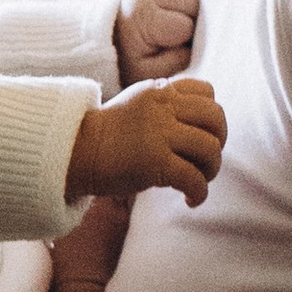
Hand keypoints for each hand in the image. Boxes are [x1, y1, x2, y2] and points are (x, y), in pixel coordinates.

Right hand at [66, 75, 225, 208]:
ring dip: (212, 170)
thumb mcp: (136, 107)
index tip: (201, 134)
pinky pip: (194, 179)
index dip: (211, 116)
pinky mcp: (154, 162)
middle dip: (220, 141)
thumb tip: (201, 128)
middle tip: (205, 160)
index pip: (206, 91)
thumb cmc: (104, 138)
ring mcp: (158, 133)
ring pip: (210, 149)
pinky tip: (191, 201)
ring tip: (197, 181)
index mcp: (158, 91)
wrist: (71, 153)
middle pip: (216, 118)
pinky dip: (200, 193)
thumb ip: (165, 108)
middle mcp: (161, 107)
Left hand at [113, 0, 197, 83]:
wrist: (105, 44)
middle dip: (194, 23)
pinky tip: (180, 12)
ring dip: (194, 7)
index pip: (187, 25)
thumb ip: (176, 61)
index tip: (175, 49)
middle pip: (193, 3)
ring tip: (179, 24)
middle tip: (179, 38)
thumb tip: (197, 43)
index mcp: (144, 16)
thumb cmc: (129, 61)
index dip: (188, 41)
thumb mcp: (149, 73)